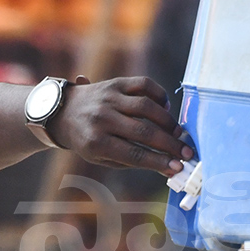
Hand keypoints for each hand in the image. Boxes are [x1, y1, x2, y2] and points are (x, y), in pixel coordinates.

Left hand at [47, 76, 192, 175]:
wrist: (62, 112)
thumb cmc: (87, 140)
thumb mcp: (102, 157)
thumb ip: (133, 161)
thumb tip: (167, 167)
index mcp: (96, 142)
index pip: (134, 154)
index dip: (158, 161)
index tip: (177, 167)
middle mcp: (102, 118)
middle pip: (144, 131)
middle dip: (170, 145)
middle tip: (186, 153)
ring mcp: (109, 97)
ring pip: (147, 107)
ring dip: (168, 122)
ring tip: (178, 134)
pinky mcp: (115, 83)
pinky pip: (144, 85)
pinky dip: (160, 96)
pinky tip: (165, 109)